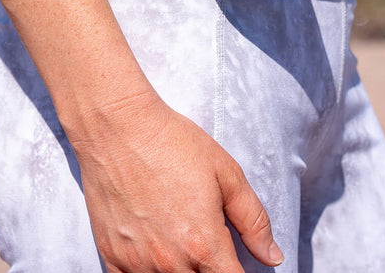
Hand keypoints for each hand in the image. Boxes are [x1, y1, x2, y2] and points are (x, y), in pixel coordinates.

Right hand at [71, 92, 283, 272]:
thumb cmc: (172, 143)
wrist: (118, 126)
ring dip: (181, 272)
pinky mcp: (111, 256)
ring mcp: (138, 263)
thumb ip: (253, 219)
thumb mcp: (225, 172)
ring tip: (182, 243)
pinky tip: (153, 253)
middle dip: (209, 271)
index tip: (234, 264)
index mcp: (204, 244)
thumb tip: (272, 256)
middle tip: (206, 245)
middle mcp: (171, 263)